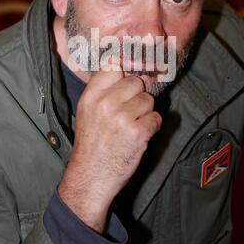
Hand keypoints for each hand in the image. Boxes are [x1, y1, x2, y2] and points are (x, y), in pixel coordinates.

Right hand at [58, 67, 161, 232]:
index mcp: (90, 97)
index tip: (126, 85)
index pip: (113, 67)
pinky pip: (156, 118)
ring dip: (145, 113)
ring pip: (148, 100)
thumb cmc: (92, 144)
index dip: (123, 75)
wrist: (91, 176)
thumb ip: (102, 91)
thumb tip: (124, 70)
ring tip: (132, 126)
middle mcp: (105, 104)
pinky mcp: (137, 133)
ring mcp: (122, 118)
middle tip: (129, 112)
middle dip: (137, 96)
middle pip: (135, 82)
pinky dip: (152, 127)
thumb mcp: (86, 112)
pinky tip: (140, 135)